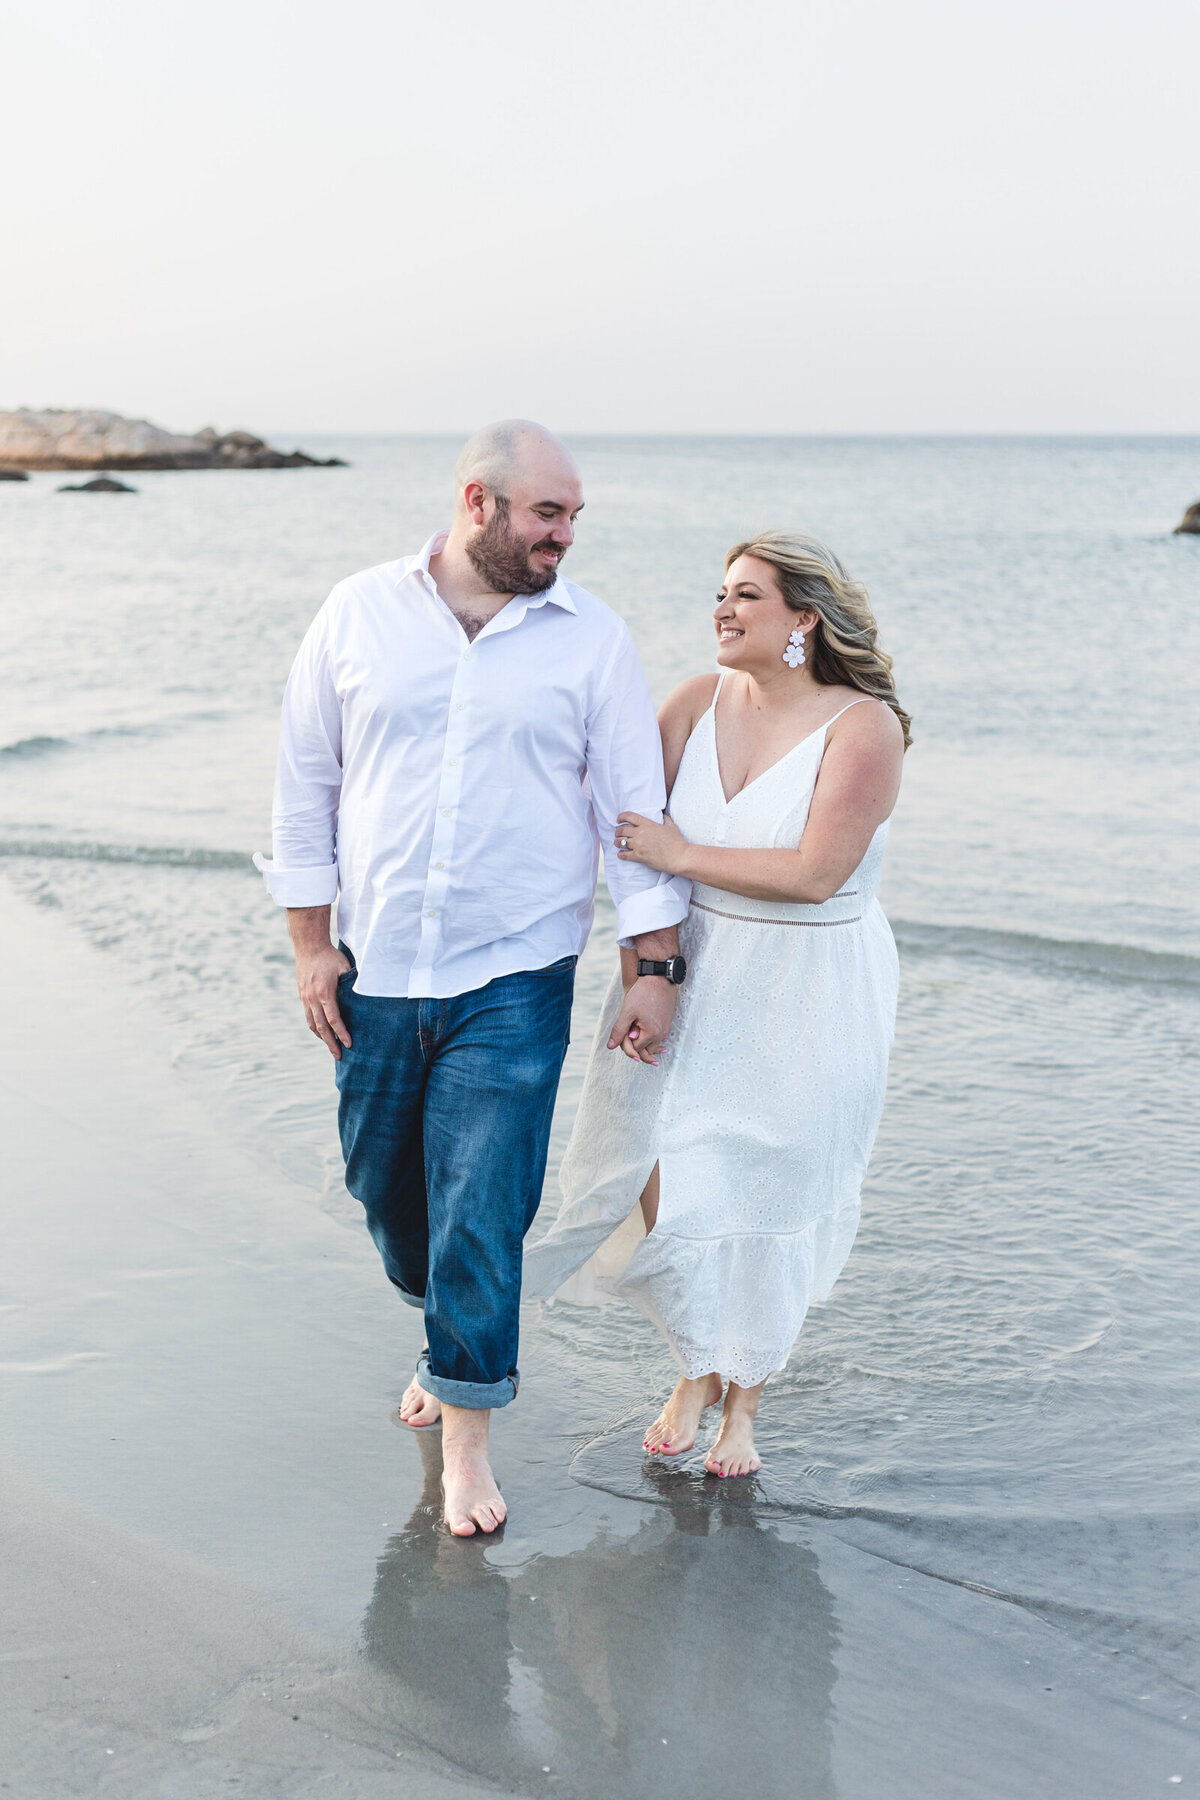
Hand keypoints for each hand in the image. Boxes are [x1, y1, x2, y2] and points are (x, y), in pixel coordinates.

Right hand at [296, 942, 352, 1058]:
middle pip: (321, 1027)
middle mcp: (312, 998)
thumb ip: (353, 981)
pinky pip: (308, 1017)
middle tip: (339, 1056)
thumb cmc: (330, 956)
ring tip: (331, 1047)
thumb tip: (366, 996)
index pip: (333, 1019)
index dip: (341, 1033)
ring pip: (312, 1024)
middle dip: (331, 1043)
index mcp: (324, 992)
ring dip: (322, 1038)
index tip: (349, 1044)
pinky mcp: (302, 996)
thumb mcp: (345, 966)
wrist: (309, 946)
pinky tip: (323, 1033)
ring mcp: (305, 998)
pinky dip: (316, 1027)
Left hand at [607, 976, 677, 1065]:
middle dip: (638, 1049)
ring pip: (655, 1044)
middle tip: (632, 1046)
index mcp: (651, 1033)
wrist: (659, 978)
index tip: (622, 1037)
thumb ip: (619, 1030)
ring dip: (646, 1045)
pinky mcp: (668, 1022)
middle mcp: (661, 1033)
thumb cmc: (643, 993)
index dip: (627, 1045)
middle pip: (648, 1051)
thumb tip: (611, 1045)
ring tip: (639, 1042)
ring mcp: (666, 1027)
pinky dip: (652, 1037)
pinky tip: (647, 1033)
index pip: (637, 1049)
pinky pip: (660, 1036)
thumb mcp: (627, 1012)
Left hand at [615, 811, 687, 875]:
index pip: (629, 816)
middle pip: (621, 830)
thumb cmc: (677, 842)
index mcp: (648, 824)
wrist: (679, 857)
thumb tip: (663, 815)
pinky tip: (621, 854)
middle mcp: (641, 833)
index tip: (618, 820)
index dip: (621, 817)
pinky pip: (624, 855)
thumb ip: (665, 819)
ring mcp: (639, 845)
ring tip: (618, 844)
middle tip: (618, 834)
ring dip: (617, 843)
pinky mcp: (639, 857)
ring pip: (620, 842)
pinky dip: (621, 855)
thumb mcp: (671, 826)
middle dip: (617, 832)